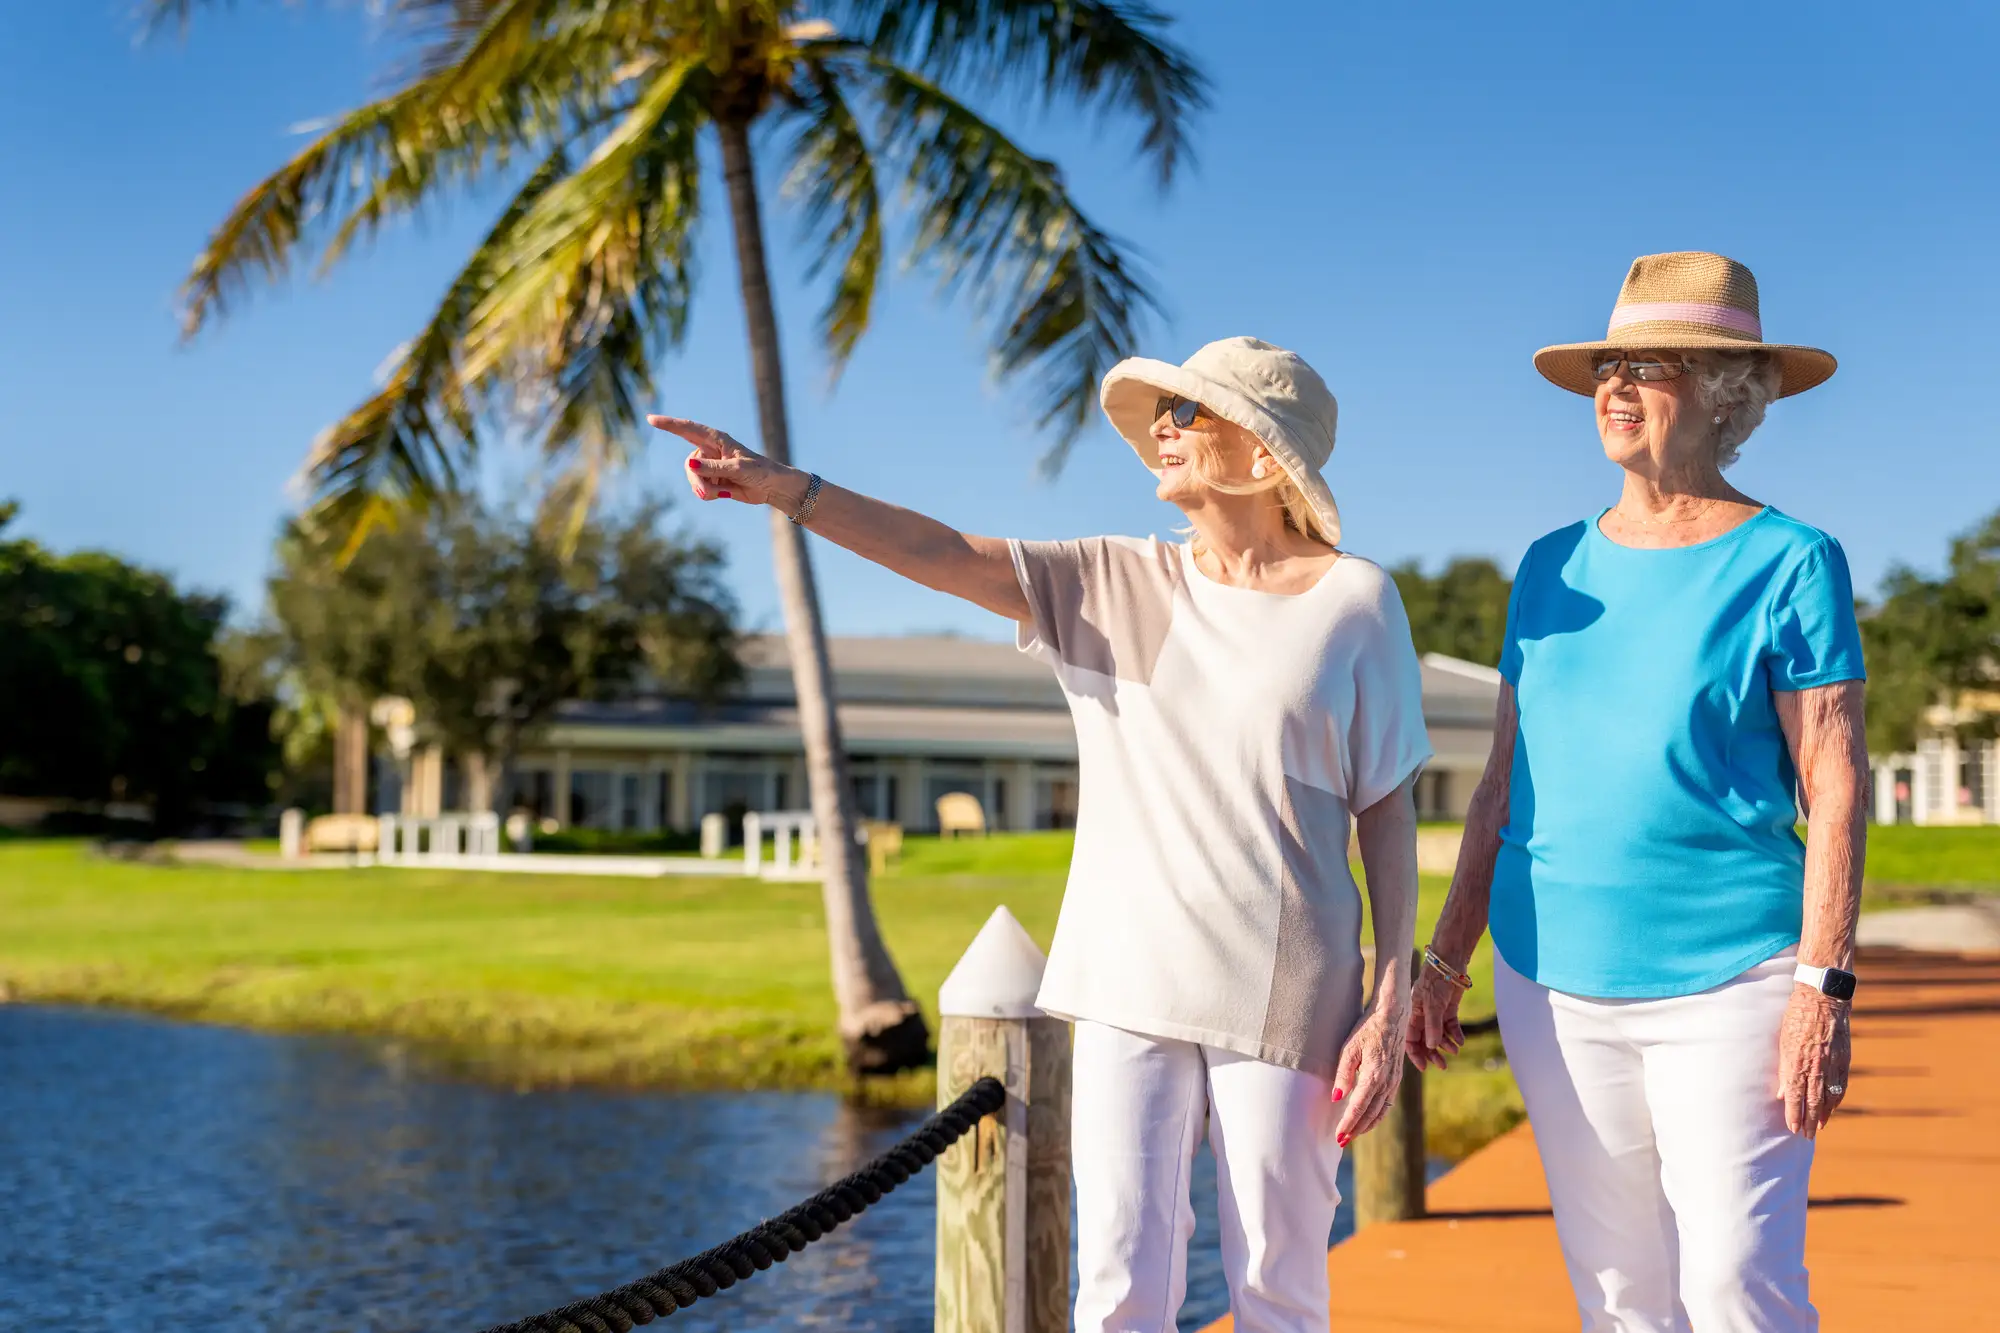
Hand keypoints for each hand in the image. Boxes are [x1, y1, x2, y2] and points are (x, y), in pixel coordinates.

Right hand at [647, 415, 806, 511]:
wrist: (771, 488)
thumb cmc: (760, 472)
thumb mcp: (737, 469)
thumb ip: (713, 467)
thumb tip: (690, 465)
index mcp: (717, 439)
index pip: (688, 429)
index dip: (668, 424)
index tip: (651, 419)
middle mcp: (710, 450)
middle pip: (689, 465)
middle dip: (697, 480)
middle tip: (710, 491)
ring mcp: (710, 465)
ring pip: (693, 479)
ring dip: (705, 490)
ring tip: (723, 492)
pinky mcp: (712, 480)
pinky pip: (700, 489)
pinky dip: (710, 494)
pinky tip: (725, 493)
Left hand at [1332, 994, 1410, 1147]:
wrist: (1393, 1017)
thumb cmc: (1368, 1029)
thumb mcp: (1350, 1047)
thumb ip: (1343, 1074)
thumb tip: (1336, 1098)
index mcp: (1375, 1074)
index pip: (1360, 1106)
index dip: (1348, 1122)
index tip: (1338, 1136)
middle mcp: (1388, 1081)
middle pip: (1371, 1113)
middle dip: (1356, 1129)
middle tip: (1341, 1141)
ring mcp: (1394, 1081)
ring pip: (1381, 1111)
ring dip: (1367, 1126)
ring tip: (1352, 1135)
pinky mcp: (1396, 1079)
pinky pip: (1387, 1104)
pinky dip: (1377, 1116)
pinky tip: (1368, 1121)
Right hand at [1404, 964, 1467, 1071]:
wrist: (1449, 962)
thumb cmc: (1435, 980)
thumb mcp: (1432, 1004)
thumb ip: (1432, 1026)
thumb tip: (1431, 1047)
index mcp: (1412, 1014)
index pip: (1410, 1039)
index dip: (1415, 1054)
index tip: (1424, 1067)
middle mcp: (1423, 1015)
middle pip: (1425, 1040)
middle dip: (1433, 1054)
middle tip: (1443, 1066)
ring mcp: (1436, 1012)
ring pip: (1439, 1035)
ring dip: (1446, 1045)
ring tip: (1455, 1050)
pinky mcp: (1449, 1009)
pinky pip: (1451, 1027)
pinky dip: (1455, 1035)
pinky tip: (1460, 1041)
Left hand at [1778, 983, 1850, 1136]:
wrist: (1823, 999)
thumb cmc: (1797, 1018)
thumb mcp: (1783, 1042)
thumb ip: (1783, 1070)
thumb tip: (1779, 1093)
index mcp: (1797, 1062)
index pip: (1794, 1096)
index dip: (1794, 1114)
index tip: (1792, 1128)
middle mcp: (1816, 1066)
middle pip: (1813, 1101)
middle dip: (1809, 1121)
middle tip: (1806, 1136)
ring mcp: (1833, 1064)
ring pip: (1829, 1097)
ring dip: (1824, 1114)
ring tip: (1819, 1128)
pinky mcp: (1845, 1060)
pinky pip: (1841, 1086)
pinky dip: (1837, 1100)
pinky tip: (1832, 1108)